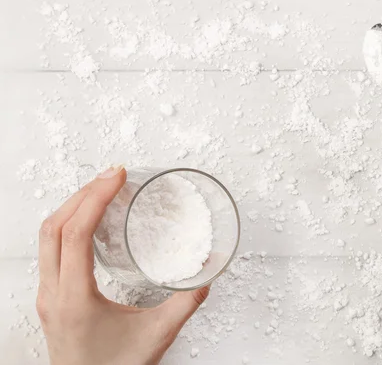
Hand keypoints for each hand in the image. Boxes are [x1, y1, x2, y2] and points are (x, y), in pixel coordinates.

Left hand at [36, 166, 209, 364]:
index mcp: (75, 299)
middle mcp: (54, 294)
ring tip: (100, 191)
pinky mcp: (52, 298)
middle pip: (53, 227)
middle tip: (112, 176)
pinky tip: (88, 222)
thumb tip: (205, 276)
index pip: (74, 234)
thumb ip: (185, 304)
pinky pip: (50, 250)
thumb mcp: (157, 336)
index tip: (116, 177)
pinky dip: (67, 225)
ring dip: (71, 207)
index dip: (95, 199)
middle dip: (82, 194)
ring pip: (46, 237)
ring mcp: (48, 295)